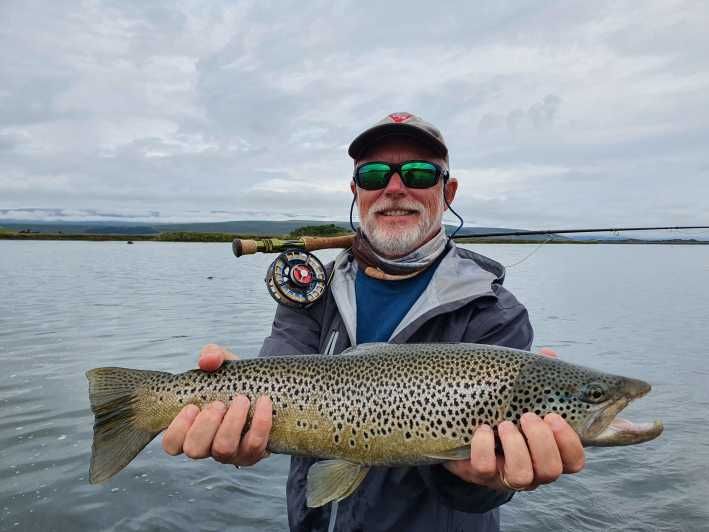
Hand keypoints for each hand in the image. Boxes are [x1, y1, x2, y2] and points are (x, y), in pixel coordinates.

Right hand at [162, 344, 272, 467]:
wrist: (264, 388)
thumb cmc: (233, 380)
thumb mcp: (221, 364)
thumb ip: (211, 356)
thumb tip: (208, 360)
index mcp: (190, 429)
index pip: (171, 444)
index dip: (177, 429)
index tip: (192, 406)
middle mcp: (207, 446)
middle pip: (194, 450)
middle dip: (205, 425)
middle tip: (219, 404)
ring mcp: (229, 453)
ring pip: (223, 450)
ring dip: (232, 423)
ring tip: (242, 400)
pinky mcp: (253, 453)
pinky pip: (255, 445)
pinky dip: (260, 423)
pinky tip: (264, 402)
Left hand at [444, 348, 584, 490]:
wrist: (462, 424)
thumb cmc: (501, 408)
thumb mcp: (520, 393)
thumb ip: (536, 376)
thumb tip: (548, 354)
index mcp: (549, 451)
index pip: (574, 461)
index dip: (569, 442)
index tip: (553, 415)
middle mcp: (533, 469)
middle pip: (552, 470)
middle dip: (541, 442)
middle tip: (527, 416)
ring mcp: (506, 474)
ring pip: (522, 476)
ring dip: (516, 447)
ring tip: (505, 423)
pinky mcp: (479, 474)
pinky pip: (485, 469)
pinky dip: (483, 447)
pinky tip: (482, 429)